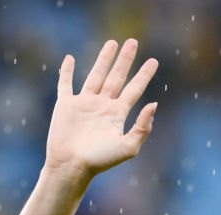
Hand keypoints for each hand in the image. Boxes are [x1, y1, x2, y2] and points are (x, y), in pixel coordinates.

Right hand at [44, 39, 158, 185]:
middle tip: (133, 41)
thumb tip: (154, 104)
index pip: (134, 89)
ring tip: (112, 43)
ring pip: (96, 75)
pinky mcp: (66, 105)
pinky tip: (70, 59)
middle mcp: (102, 106)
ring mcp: (84, 104)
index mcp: (117, 115)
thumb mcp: (128, 147)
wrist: (72, 166)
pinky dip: (66, 71)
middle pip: (117, 77)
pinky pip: (66, 84)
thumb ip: (142, 127)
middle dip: (125, 60)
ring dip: (103, 59)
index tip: (154, 60)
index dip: (144, 75)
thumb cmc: (100, 161)